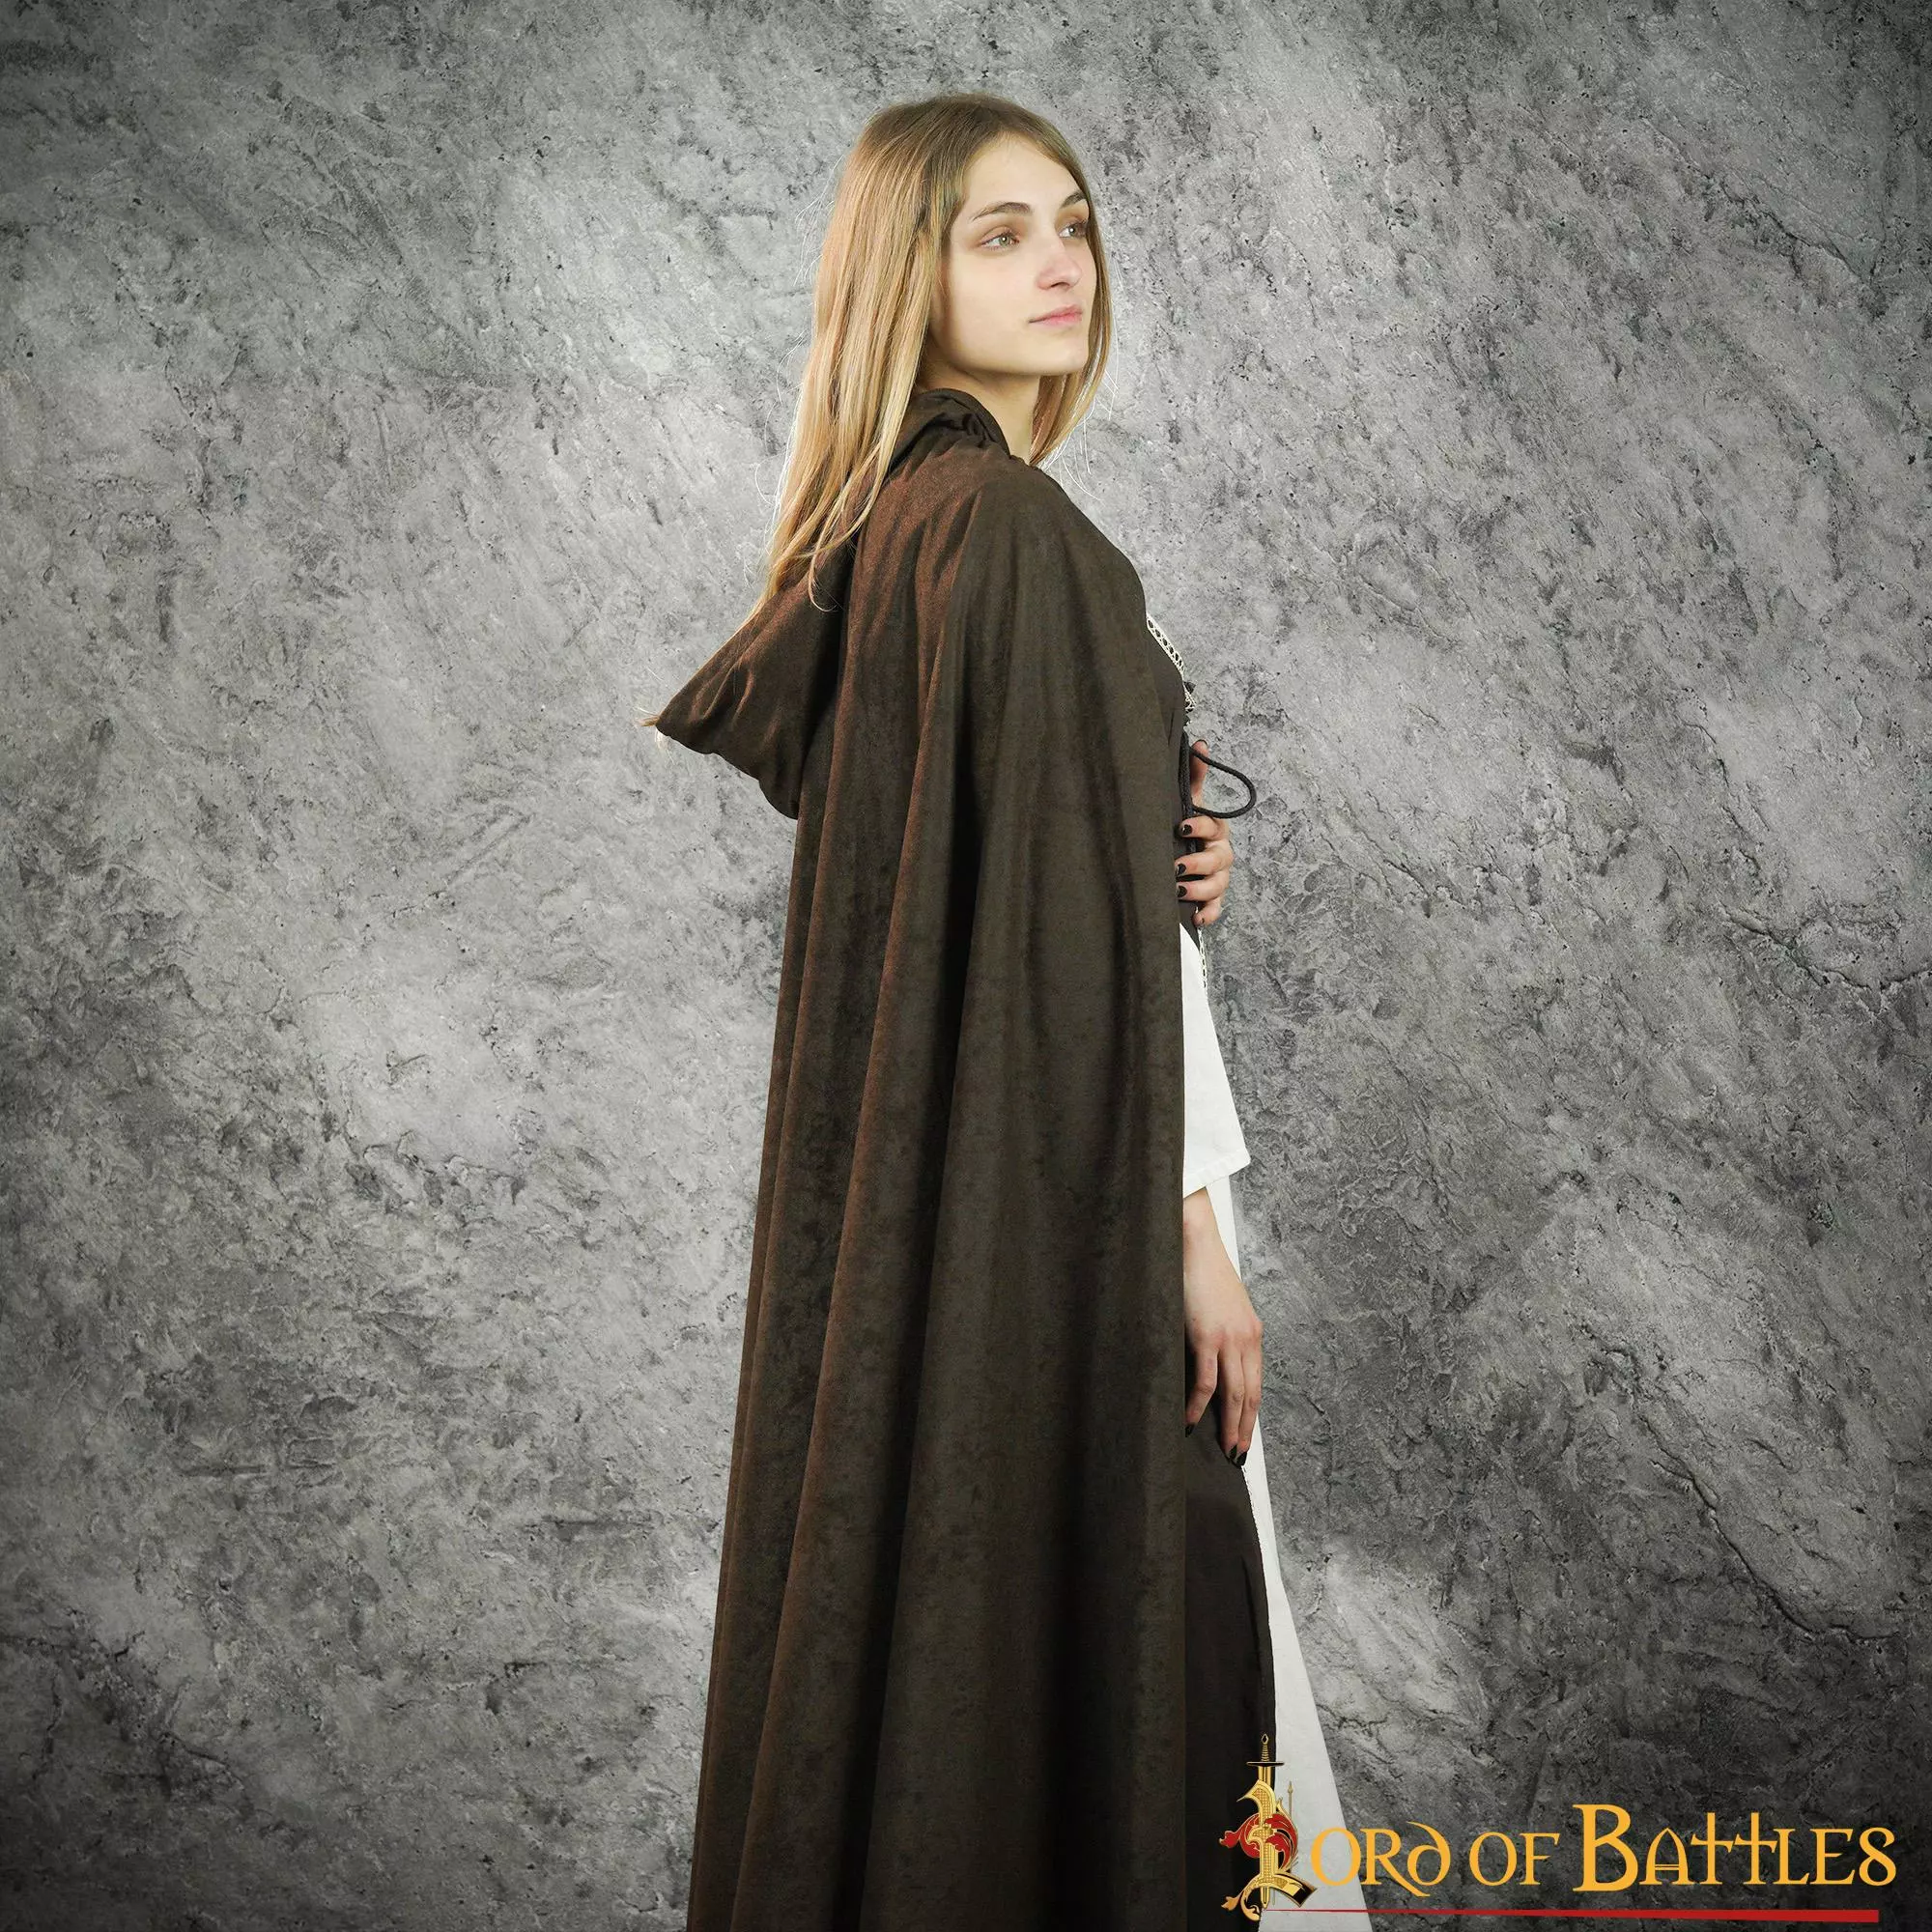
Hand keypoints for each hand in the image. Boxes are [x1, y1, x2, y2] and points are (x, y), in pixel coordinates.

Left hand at [1176, 738, 1235, 929]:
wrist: (1181, 849)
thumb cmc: (1184, 824)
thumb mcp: (1187, 801)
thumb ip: (1193, 776)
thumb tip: (1199, 742)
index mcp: (1214, 829)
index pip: (1213, 826)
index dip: (1200, 827)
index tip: (1181, 827)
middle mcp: (1220, 854)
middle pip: (1220, 860)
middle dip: (1199, 864)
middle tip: (1176, 868)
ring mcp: (1218, 878)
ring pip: (1219, 886)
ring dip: (1201, 891)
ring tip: (1178, 892)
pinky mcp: (1212, 899)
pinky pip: (1217, 910)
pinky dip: (1209, 915)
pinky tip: (1196, 920)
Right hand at [1182, 1188, 1262, 1458]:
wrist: (1195, 1243)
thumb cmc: (1203, 1271)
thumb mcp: (1223, 1306)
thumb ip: (1225, 1331)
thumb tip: (1215, 1356)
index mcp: (1251, 1332)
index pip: (1256, 1383)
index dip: (1251, 1414)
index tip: (1245, 1435)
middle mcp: (1246, 1339)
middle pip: (1249, 1395)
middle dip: (1244, 1428)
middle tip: (1238, 1454)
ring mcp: (1228, 1339)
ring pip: (1234, 1394)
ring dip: (1230, 1425)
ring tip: (1225, 1449)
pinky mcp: (1207, 1337)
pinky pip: (1206, 1382)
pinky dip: (1199, 1406)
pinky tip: (1191, 1421)